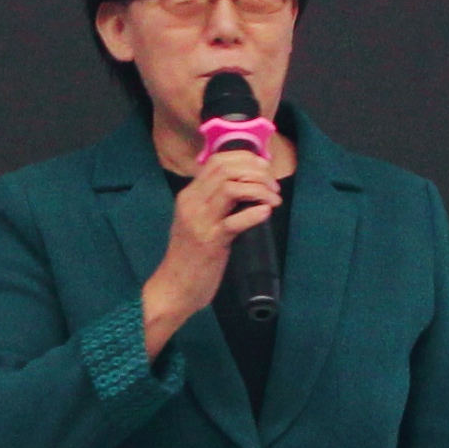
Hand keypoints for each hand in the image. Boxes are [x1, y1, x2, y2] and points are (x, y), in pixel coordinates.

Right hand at [139, 147, 281, 356]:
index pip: (217, 162)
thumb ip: (216, 203)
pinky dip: (254, 214)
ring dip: (259, 189)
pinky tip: (266, 212)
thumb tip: (248, 188)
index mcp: (189, 196)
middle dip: (256, 172)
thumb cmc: (191, 257)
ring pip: (231, 188)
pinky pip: (235, 221)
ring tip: (274, 200)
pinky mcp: (210, 242)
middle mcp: (192, 203)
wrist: (174, 288)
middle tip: (273, 186)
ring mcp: (200, 222)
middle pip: (226, 170)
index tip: (265, 169)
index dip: (245, 159)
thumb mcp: (199, 222)